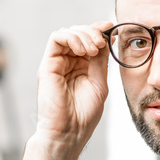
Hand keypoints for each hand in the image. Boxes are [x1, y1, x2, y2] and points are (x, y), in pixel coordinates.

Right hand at [35, 21, 112, 148]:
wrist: (69, 132)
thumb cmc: (83, 115)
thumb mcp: (99, 82)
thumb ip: (100, 60)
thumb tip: (106, 38)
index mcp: (82, 67)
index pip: (89, 40)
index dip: (99, 31)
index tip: (111, 27)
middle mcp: (68, 63)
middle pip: (79, 33)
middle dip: (93, 32)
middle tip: (102, 43)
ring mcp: (57, 63)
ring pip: (68, 32)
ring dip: (84, 35)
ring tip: (94, 49)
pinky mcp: (47, 64)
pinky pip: (56, 38)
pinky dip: (71, 37)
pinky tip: (82, 50)